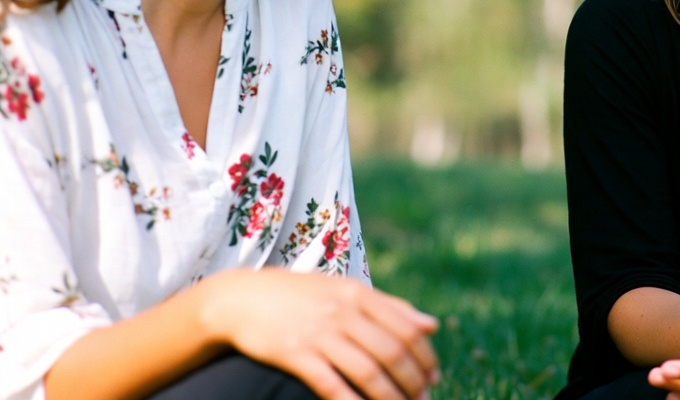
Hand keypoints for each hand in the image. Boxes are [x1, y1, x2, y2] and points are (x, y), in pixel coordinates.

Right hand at [208, 268, 438, 399]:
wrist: (244, 298)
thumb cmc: (302, 297)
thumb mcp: (346, 292)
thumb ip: (390, 308)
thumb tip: (432, 325)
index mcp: (359, 293)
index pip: (405, 327)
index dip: (424, 356)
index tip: (434, 376)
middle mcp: (343, 310)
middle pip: (391, 351)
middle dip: (412, 382)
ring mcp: (320, 332)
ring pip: (368, 370)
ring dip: (390, 397)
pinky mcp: (296, 353)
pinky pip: (332, 384)